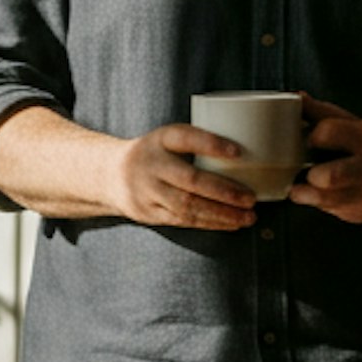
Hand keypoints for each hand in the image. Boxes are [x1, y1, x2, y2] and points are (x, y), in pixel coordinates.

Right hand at [102, 124, 257, 230]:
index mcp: (160, 139)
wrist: (110, 175)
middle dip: (224, 191)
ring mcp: (148, 192)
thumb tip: (250, 151)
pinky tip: (231, 223)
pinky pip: (184, 221)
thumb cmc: (156, 153)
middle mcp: (151, 164)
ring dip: (222, 214)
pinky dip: (210, 223)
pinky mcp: (149, 214)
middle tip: (250, 198)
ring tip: (248, 217)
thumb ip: (198, 142)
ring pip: (188, 206)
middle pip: (190, 180)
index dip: (211, 144)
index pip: (185, 137)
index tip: (237, 152)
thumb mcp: (169, 138)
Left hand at [287, 97, 361, 223]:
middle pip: (329, 176)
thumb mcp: (355, 125)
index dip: (312, 136)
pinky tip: (330, 194)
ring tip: (305, 186)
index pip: (329, 132)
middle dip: (310, 175)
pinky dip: (323, 204)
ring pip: (325, 200)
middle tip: (305, 172)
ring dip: (306, 193)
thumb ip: (323, 113)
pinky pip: (332, 211)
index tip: (309, 141)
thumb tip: (296, 97)